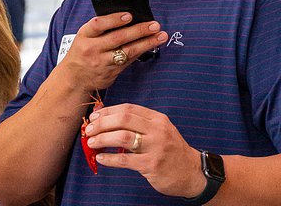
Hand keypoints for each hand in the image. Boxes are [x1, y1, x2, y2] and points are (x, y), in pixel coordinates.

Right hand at [61, 12, 166, 93]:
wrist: (74, 77)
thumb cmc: (83, 50)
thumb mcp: (85, 35)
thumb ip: (101, 26)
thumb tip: (127, 15)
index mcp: (84, 35)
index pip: (99, 24)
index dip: (114, 19)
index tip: (129, 15)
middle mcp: (92, 49)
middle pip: (118, 38)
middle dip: (138, 31)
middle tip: (154, 25)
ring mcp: (102, 63)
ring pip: (127, 52)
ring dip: (146, 43)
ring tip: (160, 36)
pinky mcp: (110, 74)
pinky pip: (128, 62)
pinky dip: (141, 52)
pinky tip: (151, 46)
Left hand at [84, 102, 203, 197]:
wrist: (192, 172)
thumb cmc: (170, 150)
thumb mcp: (159, 131)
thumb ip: (139, 125)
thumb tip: (109, 120)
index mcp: (157, 118)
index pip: (128, 108)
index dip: (108, 111)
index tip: (94, 116)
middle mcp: (157, 129)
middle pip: (124, 119)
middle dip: (102, 123)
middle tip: (89, 129)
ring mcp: (155, 147)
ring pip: (123, 137)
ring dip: (103, 138)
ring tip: (91, 142)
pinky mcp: (152, 165)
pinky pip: (126, 160)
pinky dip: (110, 158)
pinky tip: (101, 158)